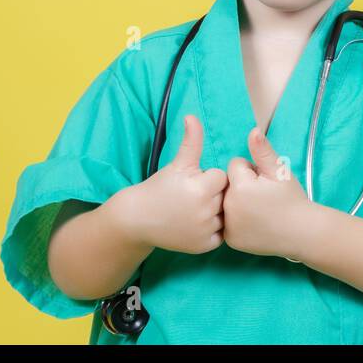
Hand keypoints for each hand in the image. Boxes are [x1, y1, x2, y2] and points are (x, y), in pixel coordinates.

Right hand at [120, 115, 226, 254]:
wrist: (137, 219)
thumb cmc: (159, 187)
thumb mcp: (176, 164)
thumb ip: (191, 140)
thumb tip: (192, 116)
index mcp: (201, 189)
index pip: (221, 177)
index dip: (207, 178)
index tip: (192, 182)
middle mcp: (205, 212)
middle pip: (224, 196)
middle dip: (211, 194)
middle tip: (191, 197)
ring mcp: (205, 231)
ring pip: (224, 215)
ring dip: (214, 212)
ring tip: (193, 210)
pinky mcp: (203, 246)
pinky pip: (220, 235)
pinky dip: (212, 230)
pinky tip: (196, 223)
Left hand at [222, 127, 316, 259]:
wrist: (302, 233)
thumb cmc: (292, 199)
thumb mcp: (279, 171)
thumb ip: (263, 150)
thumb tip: (253, 131)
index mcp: (240, 187)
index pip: (235, 165)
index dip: (252, 170)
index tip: (265, 183)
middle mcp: (229, 207)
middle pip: (228, 184)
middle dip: (243, 185)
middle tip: (263, 197)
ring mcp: (228, 227)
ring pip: (226, 202)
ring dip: (237, 202)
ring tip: (259, 209)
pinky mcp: (230, 240)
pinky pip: (227, 222)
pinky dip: (237, 221)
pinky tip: (254, 223)